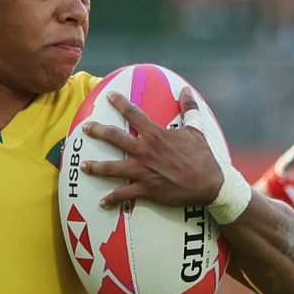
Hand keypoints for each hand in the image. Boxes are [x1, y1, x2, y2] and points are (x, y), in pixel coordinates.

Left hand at [78, 87, 226, 208]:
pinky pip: (123, 195)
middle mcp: (145, 151)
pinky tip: (102, 203)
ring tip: (84, 166)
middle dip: (97, 131)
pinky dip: (112, 199)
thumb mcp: (196, 130)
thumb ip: (189, 109)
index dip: (119, 103)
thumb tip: (186, 90)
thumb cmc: (203, 157)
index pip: (133, 114)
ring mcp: (143, 171)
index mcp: (156, 135)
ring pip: (112, 168)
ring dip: (96, 167)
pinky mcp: (146, 189)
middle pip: (114, 137)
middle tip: (85, 128)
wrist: (209, 184)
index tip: (109, 96)